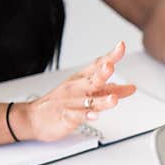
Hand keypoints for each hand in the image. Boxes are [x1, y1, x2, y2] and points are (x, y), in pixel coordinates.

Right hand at [12, 41, 135, 142]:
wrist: (34, 118)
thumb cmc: (63, 102)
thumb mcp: (87, 93)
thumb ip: (110, 91)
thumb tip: (129, 87)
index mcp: (82, 79)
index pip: (97, 65)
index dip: (110, 56)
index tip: (121, 46)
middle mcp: (77, 88)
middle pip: (93, 79)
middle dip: (102, 73)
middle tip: (110, 66)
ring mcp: (71, 102)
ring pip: (89, 100)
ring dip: (102, 100)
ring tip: (113, 99)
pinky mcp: (66, 116)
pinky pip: (76, 116)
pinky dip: (85, 115)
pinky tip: (94, 116)